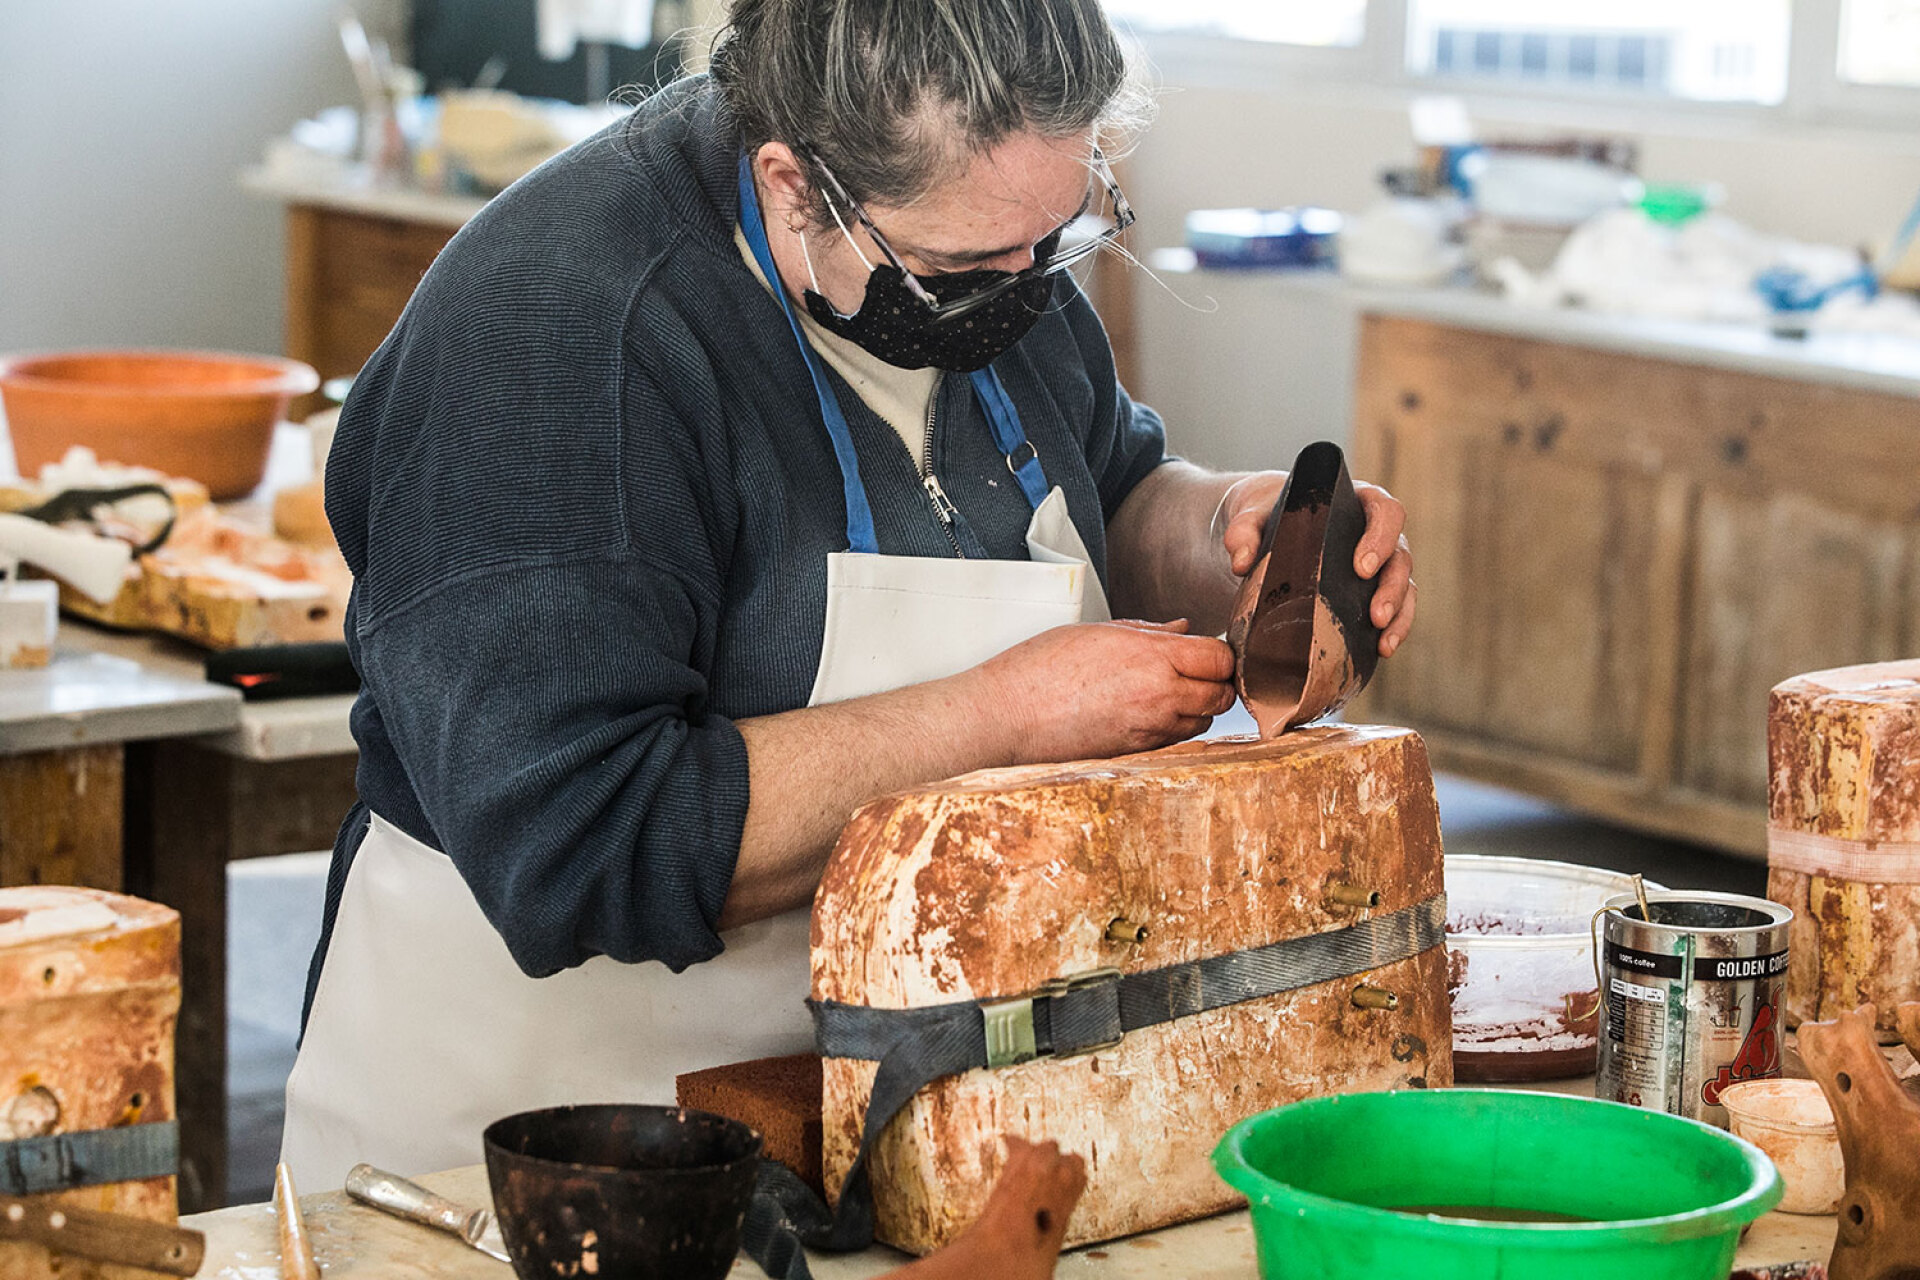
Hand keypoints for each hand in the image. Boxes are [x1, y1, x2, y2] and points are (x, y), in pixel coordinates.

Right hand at [967, 620, 1235, 763]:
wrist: (1008, 716)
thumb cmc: (1040, 669)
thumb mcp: (1098, 631)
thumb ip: (1148, 632)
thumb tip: (1182, 629)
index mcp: (1152, 656)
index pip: (1220, 659)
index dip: (1220, 655)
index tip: (1207, 652)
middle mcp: (1160, 695)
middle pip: (1222, 695)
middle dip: (1216, 684)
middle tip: (1196, 674)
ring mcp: (1150, 729)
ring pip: (1203, 722)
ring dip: (1196, 708)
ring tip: (1167, 694)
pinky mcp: (1137, 753)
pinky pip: (1175, 740)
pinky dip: (1173, 728)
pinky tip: (1146, 713)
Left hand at [1214, 471, 1416, 657]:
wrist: (1263, 529)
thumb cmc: (1266, 513)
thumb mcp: (1250, 513)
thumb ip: (1243, 531)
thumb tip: (1240, 562)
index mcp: (1357, 502)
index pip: (1386, 512)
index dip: (1381, 539)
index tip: (1362, 567)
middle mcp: (1377, 533)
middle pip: (1400, 556)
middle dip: (1391, 588)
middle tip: (1375, 614)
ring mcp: (1380, 564)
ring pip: (1404, 587)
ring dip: (1398, 615)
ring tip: (1383, 642)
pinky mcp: (1372, 592)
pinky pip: (1395, 610)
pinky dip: (1393, 630)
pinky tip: (1382, 650)